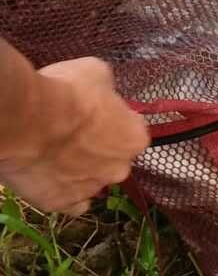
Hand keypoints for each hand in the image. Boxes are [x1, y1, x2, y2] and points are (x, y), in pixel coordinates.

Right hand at [0, 58, 148, 214]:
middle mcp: (120, 168)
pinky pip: (70, 202)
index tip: (94, 113)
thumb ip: (107, 87)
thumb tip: (105, 89)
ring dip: (79, 169)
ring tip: (53, 153)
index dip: (112, 120)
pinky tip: (52, 180)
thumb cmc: (64, 92)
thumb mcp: (95, 72)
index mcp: (135, 138)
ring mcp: (91, 189)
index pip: (131, 130)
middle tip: (71, 133)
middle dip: (98, 148)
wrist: (25, 121)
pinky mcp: (62, 203)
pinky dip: (64, 193)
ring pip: (92, 180)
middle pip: (113, 158)